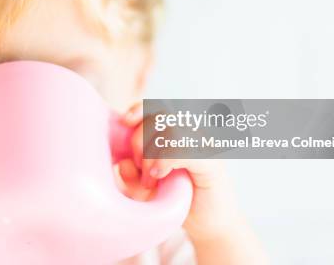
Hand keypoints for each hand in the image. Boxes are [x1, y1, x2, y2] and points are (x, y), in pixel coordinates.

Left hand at [117, 103, 267, 263]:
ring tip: (150, 178)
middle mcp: (192, 133)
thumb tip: (121, 163)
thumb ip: (132, 178)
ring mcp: (204, 145)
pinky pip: (185, 148)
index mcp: (176, 133)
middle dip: (140, 139)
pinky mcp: (212, 163)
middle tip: (139, 169)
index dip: (138, 110)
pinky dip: (166, 159)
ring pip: (172, 127)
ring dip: (151, 152)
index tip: (124, 123)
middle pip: (159, 115)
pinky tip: (158, 175)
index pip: (155, 108)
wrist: (209, 225)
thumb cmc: (179, 204)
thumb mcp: (147, 192)